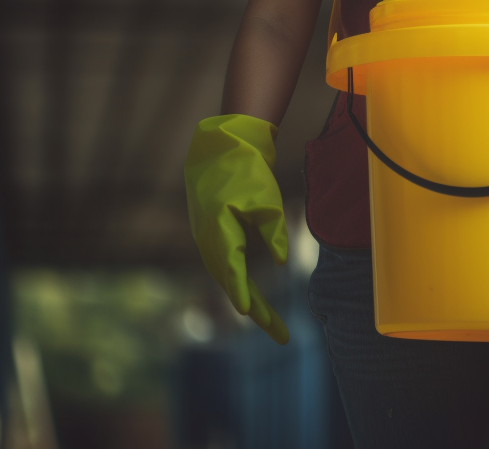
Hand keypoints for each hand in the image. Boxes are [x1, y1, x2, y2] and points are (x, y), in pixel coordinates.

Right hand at [183, 114, 289, 343]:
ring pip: (228, 279)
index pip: (232, 268)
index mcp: (220, 230)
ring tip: (274, 326)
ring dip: (249, 302)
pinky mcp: (212, 239)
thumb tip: (281, 262)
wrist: (218, 152)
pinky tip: (256, 302)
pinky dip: (241, 288)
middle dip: (256, 310)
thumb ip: (274, 231)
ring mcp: (207, 242)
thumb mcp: (266, 200)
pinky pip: (226, 269)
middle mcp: (208, 241)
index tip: (248, 313)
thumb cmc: (246, 172)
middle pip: (232, 283)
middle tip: (281, 336)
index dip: (242, 291)